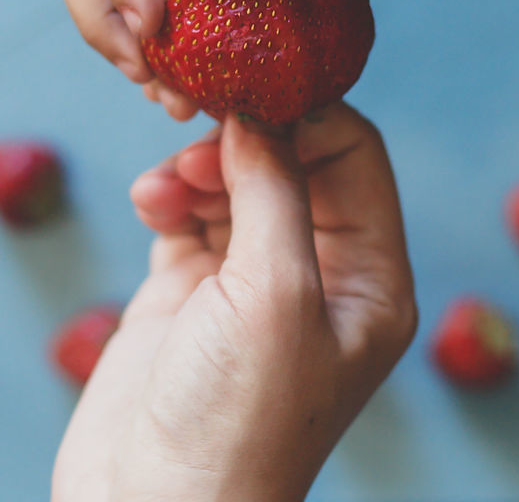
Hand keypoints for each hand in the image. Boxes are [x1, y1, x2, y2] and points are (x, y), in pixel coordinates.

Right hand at [52, 102, 416, 501]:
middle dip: (244, 141)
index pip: (355, 156)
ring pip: (237, 180)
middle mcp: (318, 273)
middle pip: (293, 160)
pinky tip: (149, 205)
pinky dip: (170, 195)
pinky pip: (190, 212)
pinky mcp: (193, 292)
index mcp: (369, 277)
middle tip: (198, 141)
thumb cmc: (235, 424)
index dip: (306, 116)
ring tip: (163, 190)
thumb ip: (276, 188)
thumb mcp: (276, 294)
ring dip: (198, 168)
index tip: (249, 95)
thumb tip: (259, 111)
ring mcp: (252, 281)